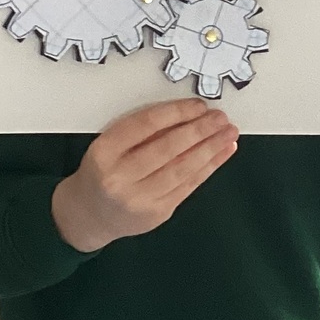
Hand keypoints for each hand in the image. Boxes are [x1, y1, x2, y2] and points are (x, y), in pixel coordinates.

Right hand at [51, 98, 238, 252]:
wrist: (91, 214)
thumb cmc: (104, 171)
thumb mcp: (109, 145)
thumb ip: (141, 132)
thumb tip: (187, 113)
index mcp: (103, 153)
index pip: (144, 125)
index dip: (175, 113)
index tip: (198, 105)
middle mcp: (119, 178)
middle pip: (167, 148)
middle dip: (199, 130)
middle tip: (220, 117)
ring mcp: (139, 199)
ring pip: (182, 169)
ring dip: (210, 148)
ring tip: (228, 133)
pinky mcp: (157, 214)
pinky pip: (188, 186)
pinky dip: (209, 167)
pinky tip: (222, 152)